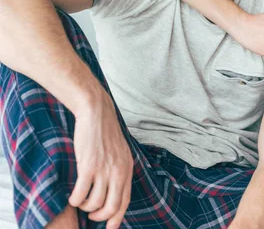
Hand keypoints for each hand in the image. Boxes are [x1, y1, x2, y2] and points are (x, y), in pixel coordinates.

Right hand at [68, 88, 133, 228]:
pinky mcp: (88, 166)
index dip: (116, 218)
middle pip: (111, 207)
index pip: (125, 202)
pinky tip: (72, 196)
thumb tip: (114, 188)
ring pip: (94, 204)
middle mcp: (118, 171)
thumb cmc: (105, 130)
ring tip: (81, 201)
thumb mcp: (120, 150)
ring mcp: (103, 169)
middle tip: (91, 215)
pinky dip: (74, 200)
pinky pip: (80, 194)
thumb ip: (119, 168)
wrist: (96, 111)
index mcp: (127, 167)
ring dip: (85, 207)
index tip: (110, 227)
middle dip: (99, 217)